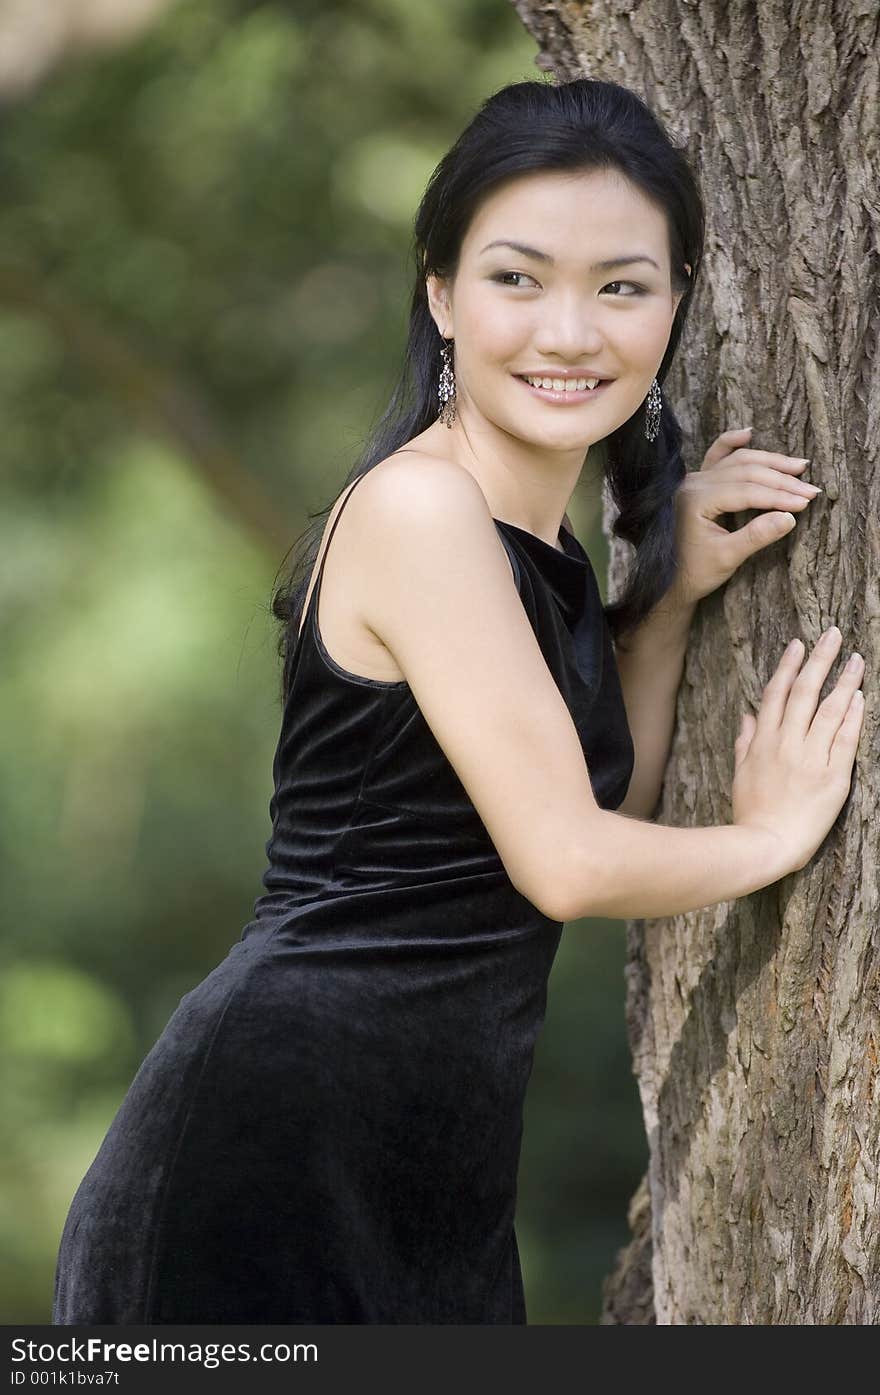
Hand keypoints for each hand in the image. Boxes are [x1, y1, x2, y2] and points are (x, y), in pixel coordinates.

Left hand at [670, 427, 819, 608]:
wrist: (668, 580)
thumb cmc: (694, 572)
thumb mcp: (727, 558)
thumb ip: (756, 536)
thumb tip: (790, 517)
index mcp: (696, 500)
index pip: (747, 491)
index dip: (778, 496)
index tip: (806, 502)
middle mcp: (694, 483)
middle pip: (746, 472)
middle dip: (782, 480)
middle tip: (811, 490)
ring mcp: (694, 480)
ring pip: (737, 461)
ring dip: (769, 462)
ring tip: (799, 466)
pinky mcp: (698, 483)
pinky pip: (716, 456)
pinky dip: (732, 443)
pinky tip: (749, 434)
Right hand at [732, 627, 865, 872]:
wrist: (765, 845)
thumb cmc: (751, 813)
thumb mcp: (740, 773)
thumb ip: (745, 741)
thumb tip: (747, 716)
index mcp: (763, 742)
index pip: (776, 694)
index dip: (788, 667)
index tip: (798, 645)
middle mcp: (787, 743)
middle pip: (805, 692)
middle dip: (819, 660)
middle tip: (833, 635)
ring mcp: (810, 758)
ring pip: (829, 710)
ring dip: (843, 681)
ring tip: (855, 660)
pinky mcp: (832, 777)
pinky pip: (846, 739)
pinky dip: (853, 716)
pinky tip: (860, 697)